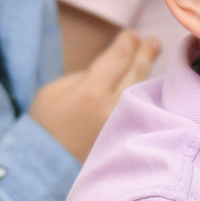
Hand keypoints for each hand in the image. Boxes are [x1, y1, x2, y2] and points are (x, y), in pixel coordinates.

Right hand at [29, 27, 159, 160]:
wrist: (45, 166)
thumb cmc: (46, 125)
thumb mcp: (54, 91)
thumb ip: (84, 76)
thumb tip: (110, 68)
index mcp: (91, 93)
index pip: (118, 59)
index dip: (127, 44)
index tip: (133, 34)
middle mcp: (113, 108)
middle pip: (137, 72)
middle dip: (145, 53)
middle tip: (152, 42)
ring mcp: (125, 125)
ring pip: (144, 91)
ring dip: (151, 72)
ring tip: (154, 56)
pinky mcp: (129, 138)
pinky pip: (145, 110)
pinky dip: (150, 96)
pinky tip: (153, 87)